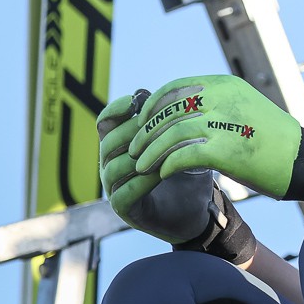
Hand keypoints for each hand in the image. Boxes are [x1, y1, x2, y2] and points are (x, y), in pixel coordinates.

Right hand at [98, 90, 211, 242]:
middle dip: (131, 132)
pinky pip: (123, 194)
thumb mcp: (182, 140)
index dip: (116, 109)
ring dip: (138, 158)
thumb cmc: (187, 169)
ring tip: (161, 150)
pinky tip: (161, 173)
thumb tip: (172, 93)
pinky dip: (141, 182)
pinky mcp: (125, 211)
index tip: (136, 100)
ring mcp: (115, 190)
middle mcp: (111, 166)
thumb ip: (172, 121)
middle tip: (156, 127)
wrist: (198, 208)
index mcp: (120, 146)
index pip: (105, 122)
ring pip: (112, 168)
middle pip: (108, 143)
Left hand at [129, 75, 303, 203]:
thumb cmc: (274, 139)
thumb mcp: (245, 108)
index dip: (153, 104)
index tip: (142, 121)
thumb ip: (218, 105)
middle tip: (134, 147)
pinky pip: (183, 154)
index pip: (177, 88)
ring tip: (140, 165)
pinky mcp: (225, 150)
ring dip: (151, 150)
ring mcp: (224, 123)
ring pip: (171, 132)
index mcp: (226, 86)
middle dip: (146, 129)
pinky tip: (160, 173)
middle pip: (169, 109)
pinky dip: (166, 164)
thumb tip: (186, 112)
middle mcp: (223, 99)